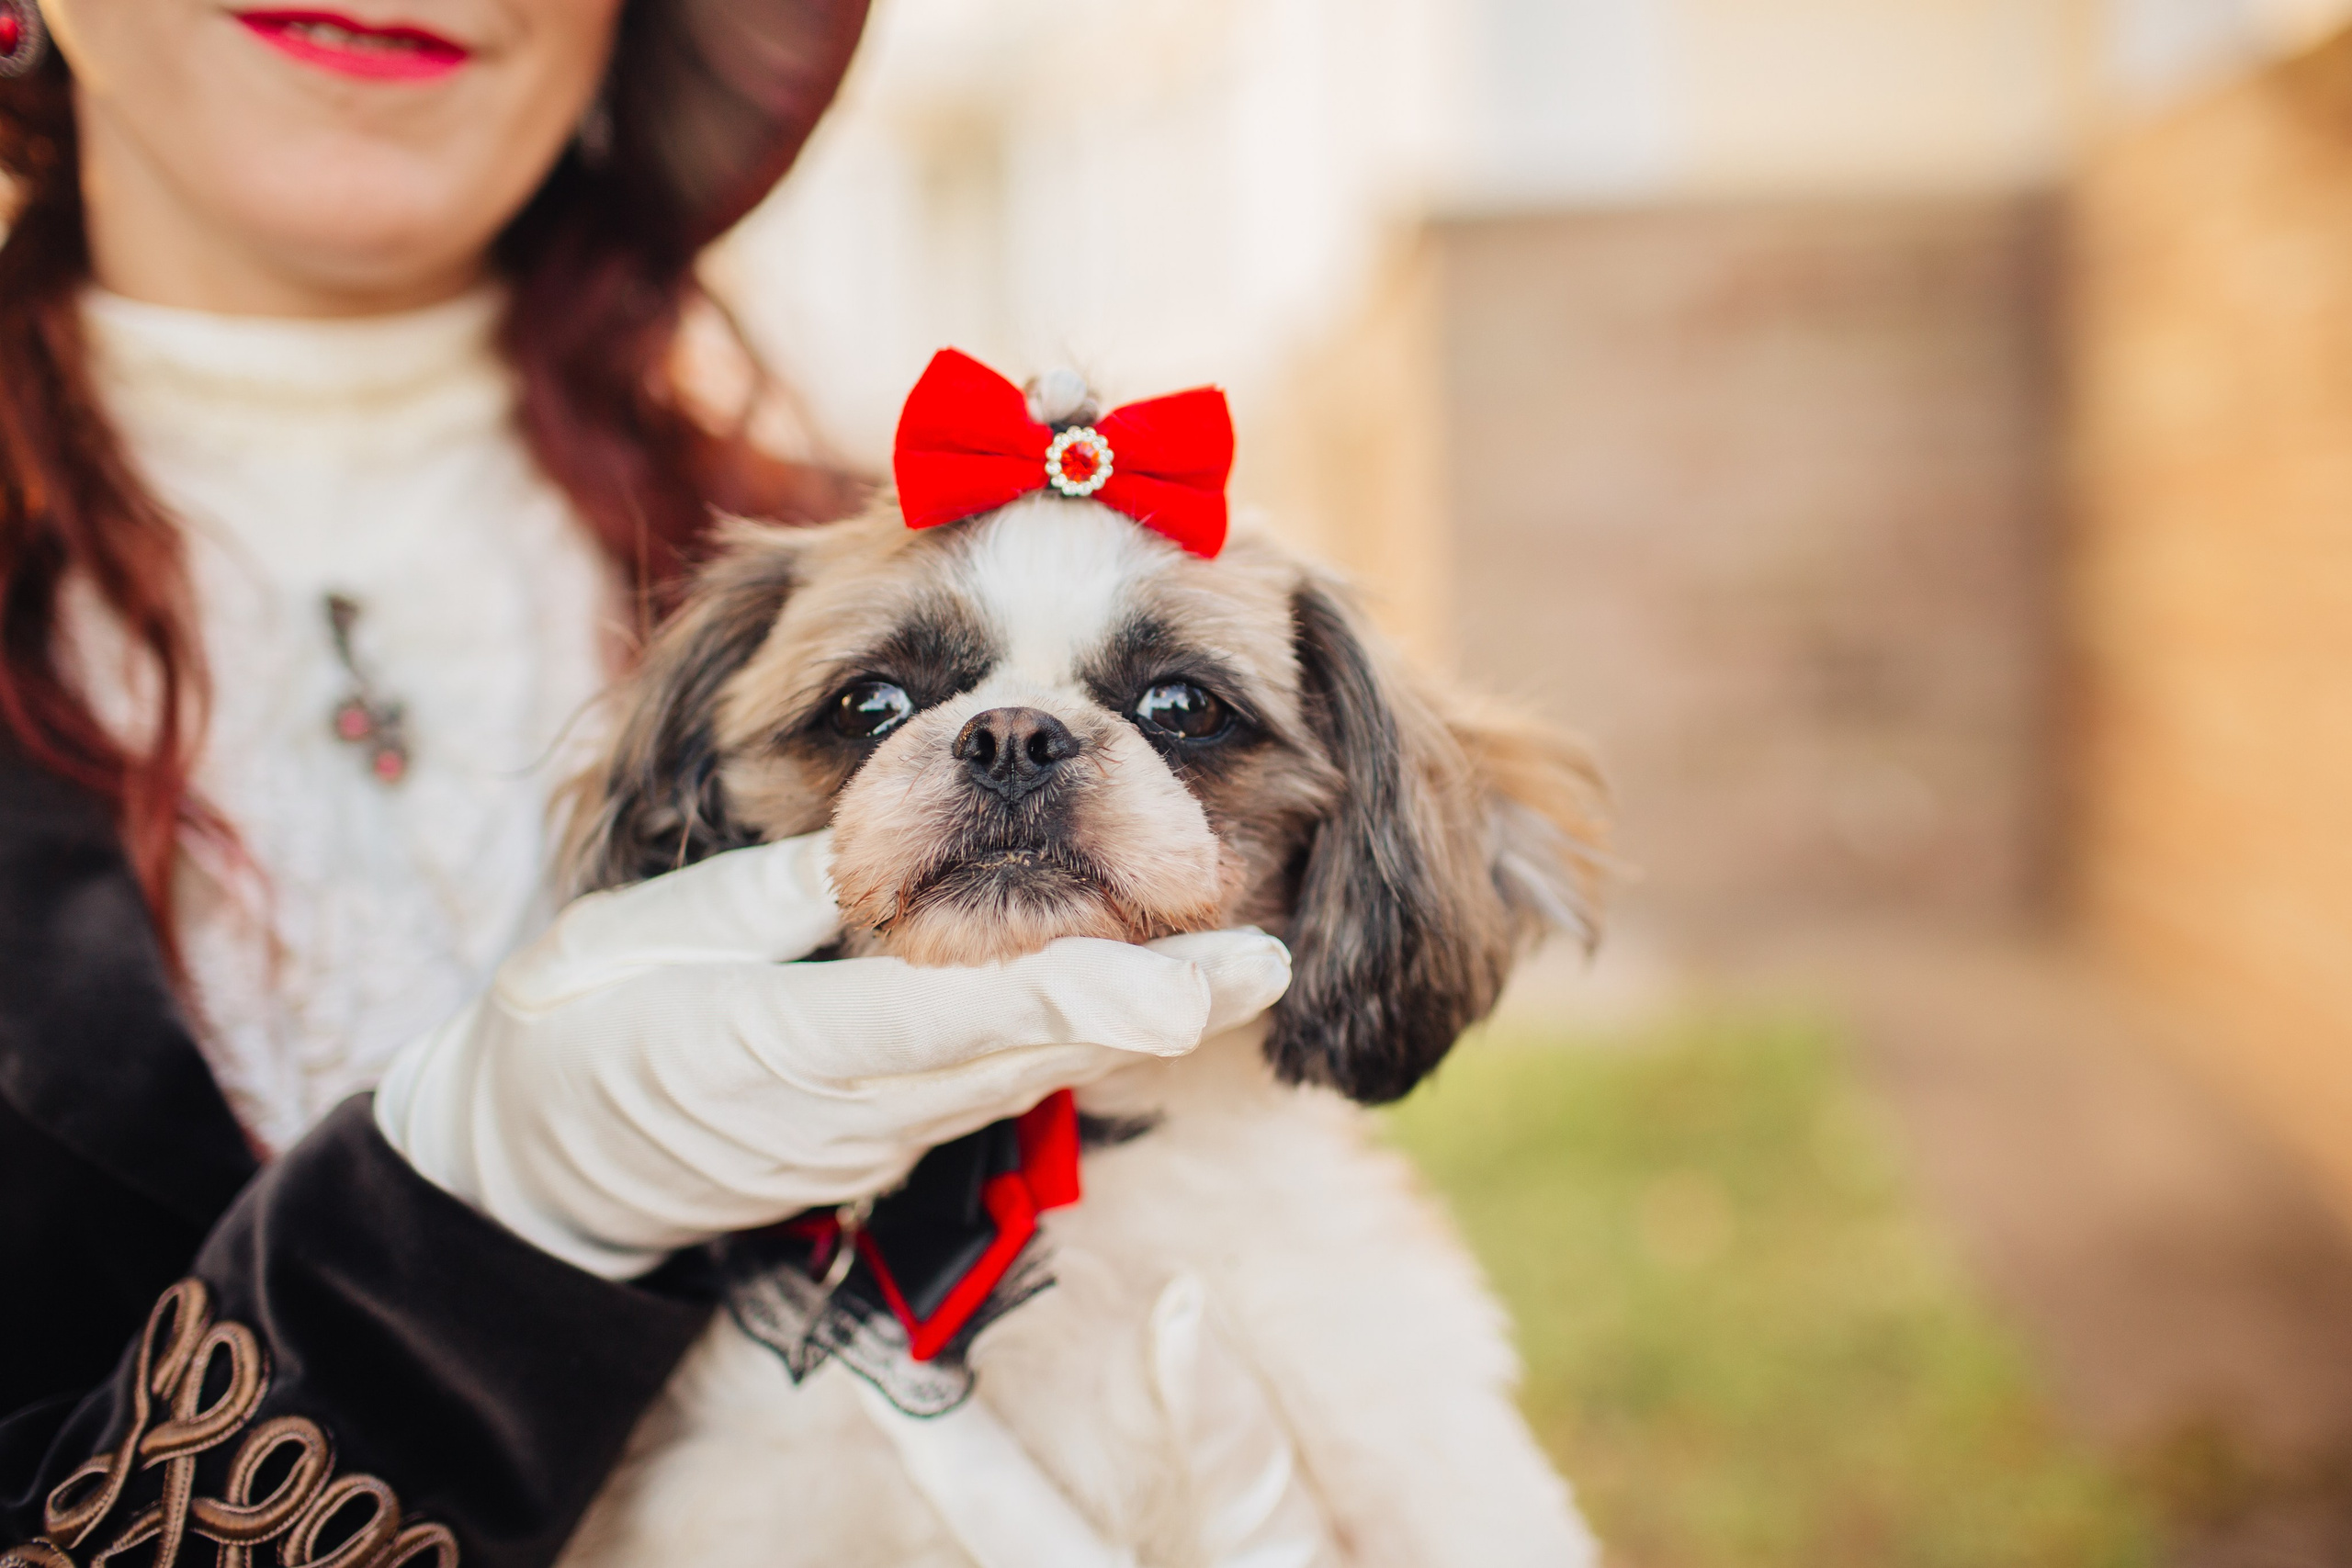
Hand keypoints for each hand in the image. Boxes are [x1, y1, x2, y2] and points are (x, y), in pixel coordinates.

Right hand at [373, 833, 1291, 1278]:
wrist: (537, 1171)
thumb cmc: (574, 1031)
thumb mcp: (642, 942)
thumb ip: (772, 896)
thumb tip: (882, 840)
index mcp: (783, 1043)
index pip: (954, 1017)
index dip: (1074, 1000)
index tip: (1178, 987)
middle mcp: (854, 1104)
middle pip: (1026, 1054)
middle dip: (1150, 1012)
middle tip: (1264, 965)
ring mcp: (874, 1134)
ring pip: (1022, 1072)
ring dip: (1131, 1025)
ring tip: (1240, 967)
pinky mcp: (881, 1138)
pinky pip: (989, 1082)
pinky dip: (1067, 1040)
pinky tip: (1138, 994)